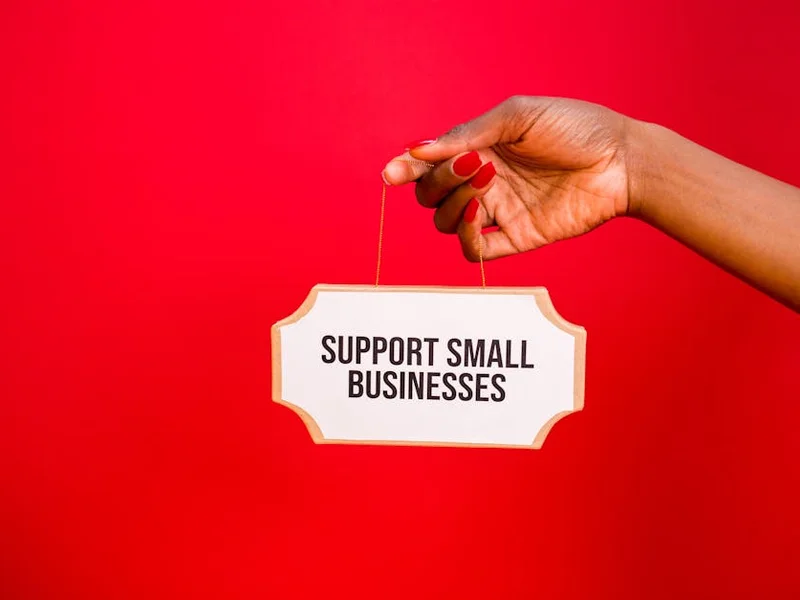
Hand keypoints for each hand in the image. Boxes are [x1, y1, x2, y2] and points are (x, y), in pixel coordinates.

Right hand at [382, 96, 632, 260]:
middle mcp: (482, 182)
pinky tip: (483, 215)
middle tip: (472, 164)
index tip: (392, 173)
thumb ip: (469, 133)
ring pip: (447, 223)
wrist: (622, 160)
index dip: (405, 169)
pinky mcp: (517, 238)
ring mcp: (498, 212)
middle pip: (432, 196)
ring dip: (455, 205)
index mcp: (478, 149)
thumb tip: (418, 149)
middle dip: (440, 181)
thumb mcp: (518, 116)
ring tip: (487, 183)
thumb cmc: (575, 127)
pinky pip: (476, 252)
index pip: (429, 165)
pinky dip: (468, 238)